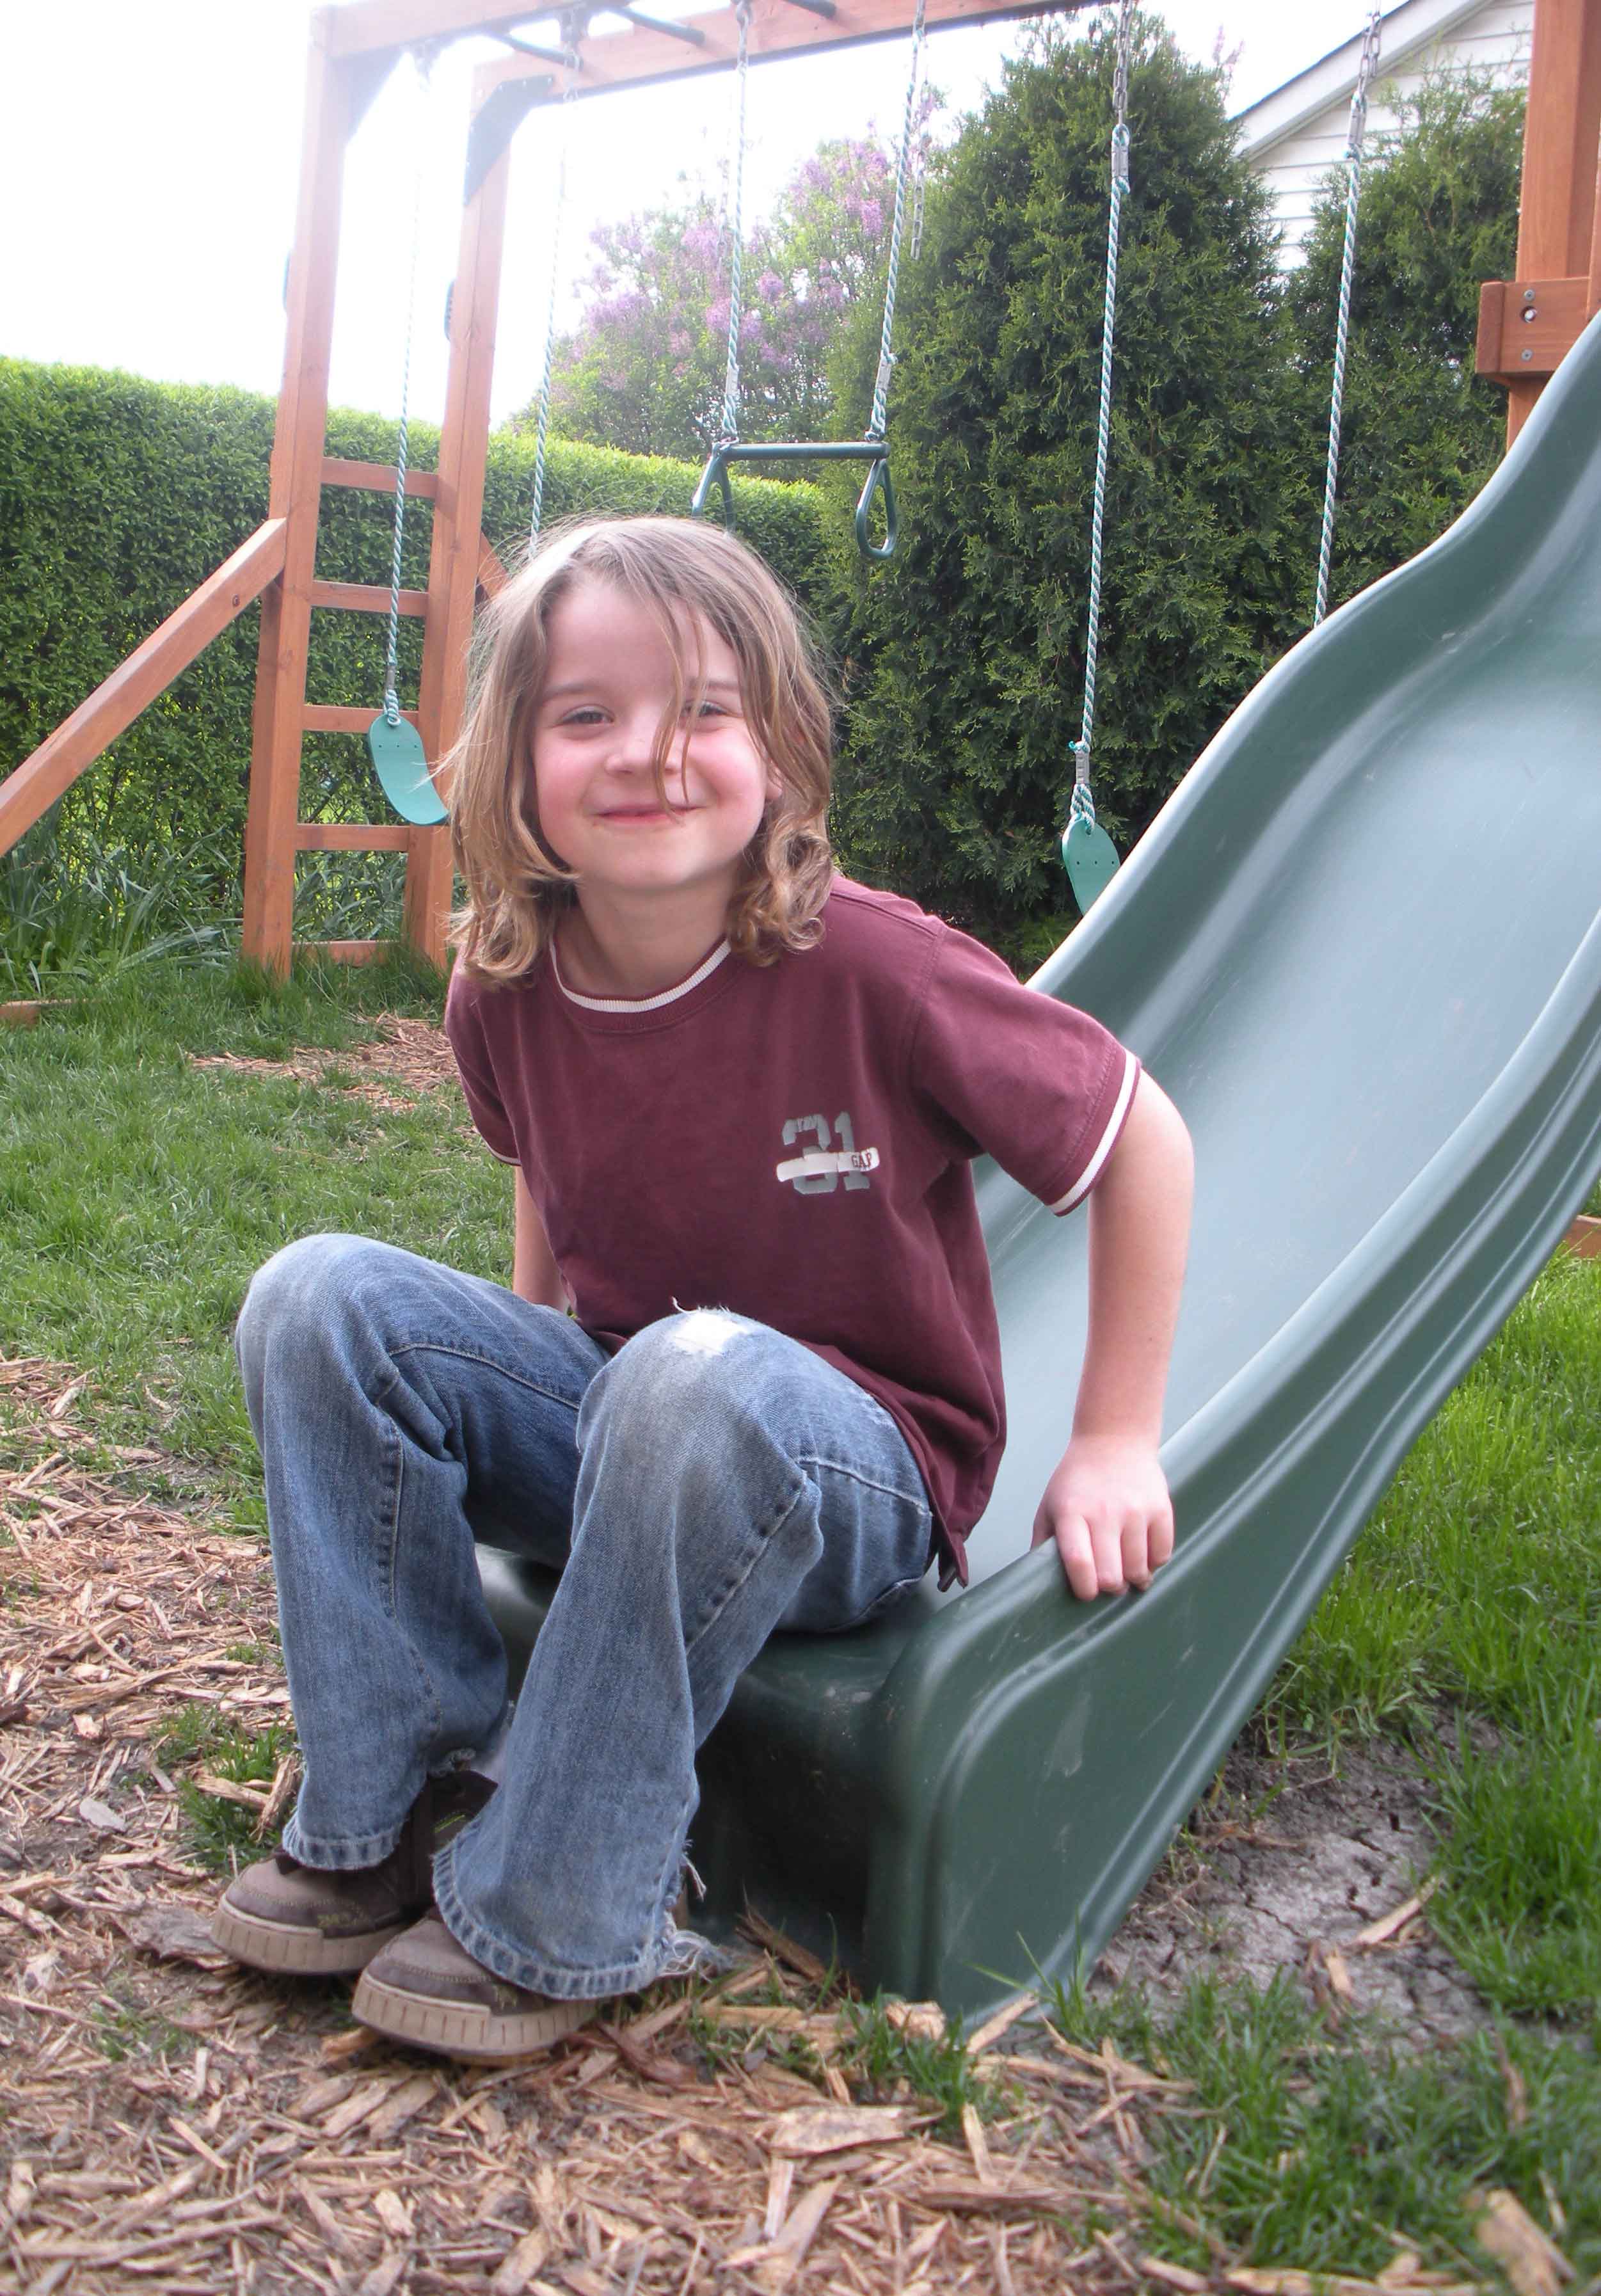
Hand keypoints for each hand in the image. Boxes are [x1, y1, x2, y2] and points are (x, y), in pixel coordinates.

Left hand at [1031, 1434, 1173, 1600]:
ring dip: (1133, 1579)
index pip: (1079, 1561)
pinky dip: (1153, 1563)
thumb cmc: (1077, 1480)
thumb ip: (1043, 1543)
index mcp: (1072, 1513)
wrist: (1114, 1440)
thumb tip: (1038, 1580)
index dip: (1084, 1588)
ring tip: (1126, 1571)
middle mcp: (1105, 1512)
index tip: (1086, 1593)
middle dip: (1109, 1588)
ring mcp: (1136, 1511)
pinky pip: (1162, 1555)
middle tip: (1107, 1581)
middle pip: (1111, 1575)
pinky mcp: (1161, 1509)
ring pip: (1139, 1570)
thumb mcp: (1049, 1505)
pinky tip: (1143, 1554)